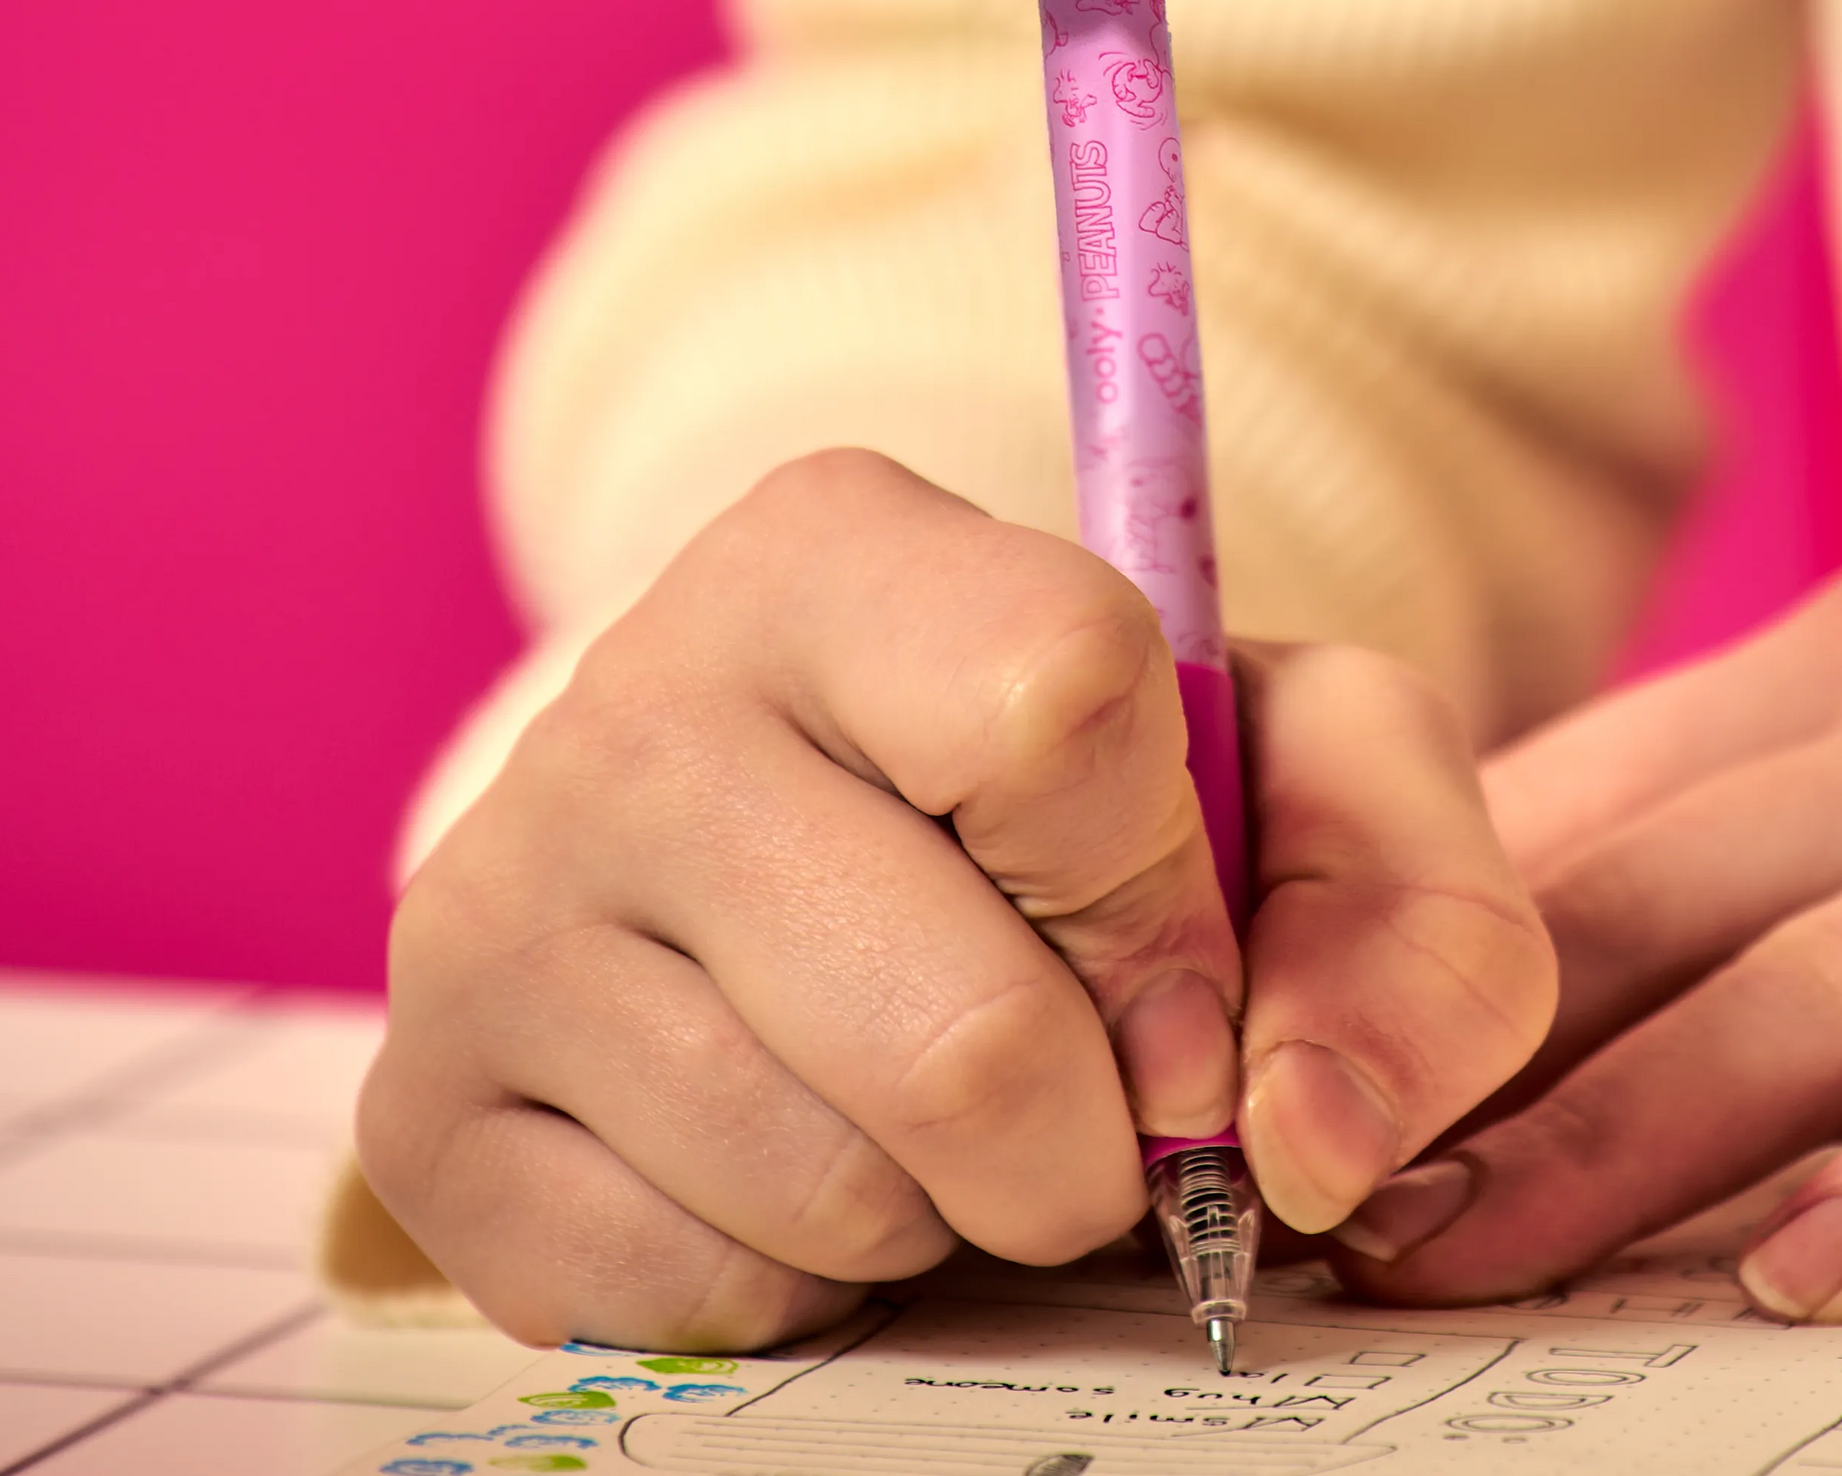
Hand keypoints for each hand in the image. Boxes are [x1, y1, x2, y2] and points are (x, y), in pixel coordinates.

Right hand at [359, 451, 1552, 1349]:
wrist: (825, 836)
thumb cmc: (1098, 798)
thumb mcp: (1312, 772)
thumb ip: (1416, 921)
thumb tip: (1310, 1145)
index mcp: (835, 544)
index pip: (1057, 714)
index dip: (1169, 899)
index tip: (1178, 953)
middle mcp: (633, 699)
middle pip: (961, 1028)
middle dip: (1093, 1125)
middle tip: (1086, 1083)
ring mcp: (498, 906)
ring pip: (835, 1187)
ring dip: (956, 1203)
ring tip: (937, 1093)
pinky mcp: (425, 1109)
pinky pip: (697, 1297)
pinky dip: (815, 1275)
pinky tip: (813, 1148)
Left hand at [1333, 444, 1841, 1321]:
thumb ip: (1800, 786)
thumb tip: (1568, 905)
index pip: (1590, 801)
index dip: (1411, 941)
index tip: (1273, 1058)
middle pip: (1665, 901)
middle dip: (1465, 1059)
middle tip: (1290, 1194)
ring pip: (1829, 986)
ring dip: (1630, 1132)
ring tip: (1462, 1260)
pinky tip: (1825, 1271)